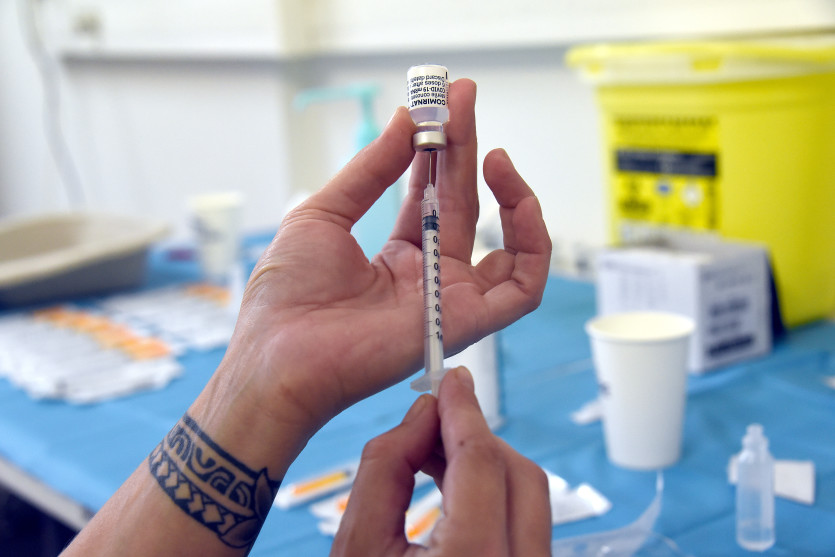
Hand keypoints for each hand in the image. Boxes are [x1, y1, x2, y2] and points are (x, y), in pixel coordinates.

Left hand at [217, 78, 550, 439]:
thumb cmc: (287, 294)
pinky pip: (523, 288)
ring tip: (491, 151)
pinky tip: (519, 200)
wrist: (279, 356)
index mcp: (396, 255)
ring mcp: (450, 300)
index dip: (441, 150)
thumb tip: (407, 121)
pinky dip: (533, 245)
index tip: (443, 104)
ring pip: (505, 243)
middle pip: (464, 205)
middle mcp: (429, 276)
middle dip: (466, 150)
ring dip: (509, 193)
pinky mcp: (466, 324)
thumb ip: (370, 171)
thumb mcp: (323, 214)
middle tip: (464, 98)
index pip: (432, 195)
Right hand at [331, 366, 551, 555]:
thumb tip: (424, 414)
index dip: (465, 413)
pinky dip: (496, 496)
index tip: (451, 381)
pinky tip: (455, 487)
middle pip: (523, 477)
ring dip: (488, 467)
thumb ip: (387, 469)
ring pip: (533, 500)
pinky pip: (528, 525)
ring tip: (436, 454)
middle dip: (479, 438)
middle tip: (438, 417)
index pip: (483, 465)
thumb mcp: (357, 546)